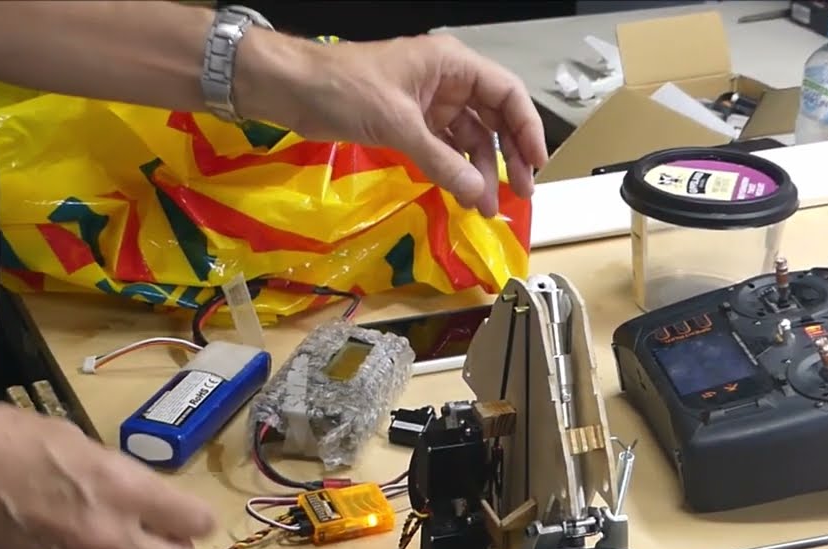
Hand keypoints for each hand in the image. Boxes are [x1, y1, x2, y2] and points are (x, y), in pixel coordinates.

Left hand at [244, 33, 548, 217]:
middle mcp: (447, 82)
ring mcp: (428, 104)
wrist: (292, 89)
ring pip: (469, 139)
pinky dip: (454, 170)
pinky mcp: (409, 124)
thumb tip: (479, 195)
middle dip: (507, 156)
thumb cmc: (345, 89)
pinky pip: (443, 149)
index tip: (535, 165)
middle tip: (518, 194)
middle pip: (493, 119)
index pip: (507, 94)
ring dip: (479, 171)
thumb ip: (441, 161)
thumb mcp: (398, 124)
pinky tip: (461, 194)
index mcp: (452, 64)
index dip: (527, 129)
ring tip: (485, 206)